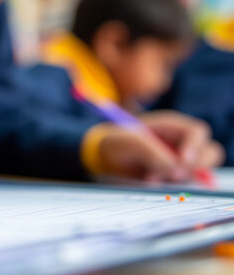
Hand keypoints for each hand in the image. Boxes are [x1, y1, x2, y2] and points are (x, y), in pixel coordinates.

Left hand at [93, 110, 223, 181]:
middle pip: (208, 153)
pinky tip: (151, 184)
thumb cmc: (115, 143)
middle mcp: (181, 142)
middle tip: (169, 176)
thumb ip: (151, 152)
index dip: (195, 146)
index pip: (197, 132)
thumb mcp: (127, 143)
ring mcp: (180, 160)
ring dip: (180, 178)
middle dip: (191, 167)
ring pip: (200, 171)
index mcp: (171, 125)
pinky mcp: (175, 175)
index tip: (182, 161)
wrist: (105, 159)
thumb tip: (175, 169)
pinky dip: (174, 188)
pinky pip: (187, 184)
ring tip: (150, 178)